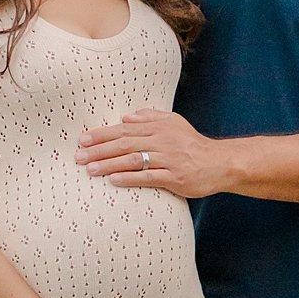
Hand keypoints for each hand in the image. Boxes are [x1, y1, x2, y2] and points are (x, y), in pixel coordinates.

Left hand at [76, 109, 227, 198]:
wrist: (220, 163)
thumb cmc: (193, 144)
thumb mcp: (175, 123)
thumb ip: (151, 117)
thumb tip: (125, 117)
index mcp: (159, 127)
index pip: (125, 129)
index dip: (102, 134)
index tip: (83, 139)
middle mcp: (162, 141)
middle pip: (124, 143)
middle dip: (99, 150)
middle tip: (78, 156)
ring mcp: (168, 159)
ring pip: (133, 160)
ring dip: (108, 164)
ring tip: (89, 169)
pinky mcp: (175, 177)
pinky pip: (148, 176)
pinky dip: (129, 178)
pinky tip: (113, 180)